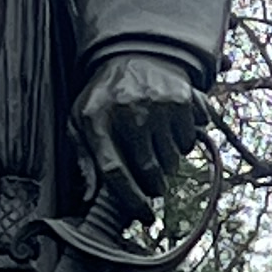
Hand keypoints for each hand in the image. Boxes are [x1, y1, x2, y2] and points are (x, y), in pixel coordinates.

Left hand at [74, 52, 209, 206]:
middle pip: (149, 170)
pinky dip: (183, 143)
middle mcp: (128, 111)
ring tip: (156, 146)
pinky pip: (191, 140)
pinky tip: (170, 128)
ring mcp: (157, 103)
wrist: (133, 54)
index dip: (131, 200)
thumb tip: (90, 198)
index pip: (114, 171)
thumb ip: (84, 159)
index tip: (145, 216)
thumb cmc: (104, 97)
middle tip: (152, 181)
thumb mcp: (81, 122)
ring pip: (173, 160)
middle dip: (153, 185)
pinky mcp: (181, 98)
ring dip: (168, 164)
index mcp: (96, 120)